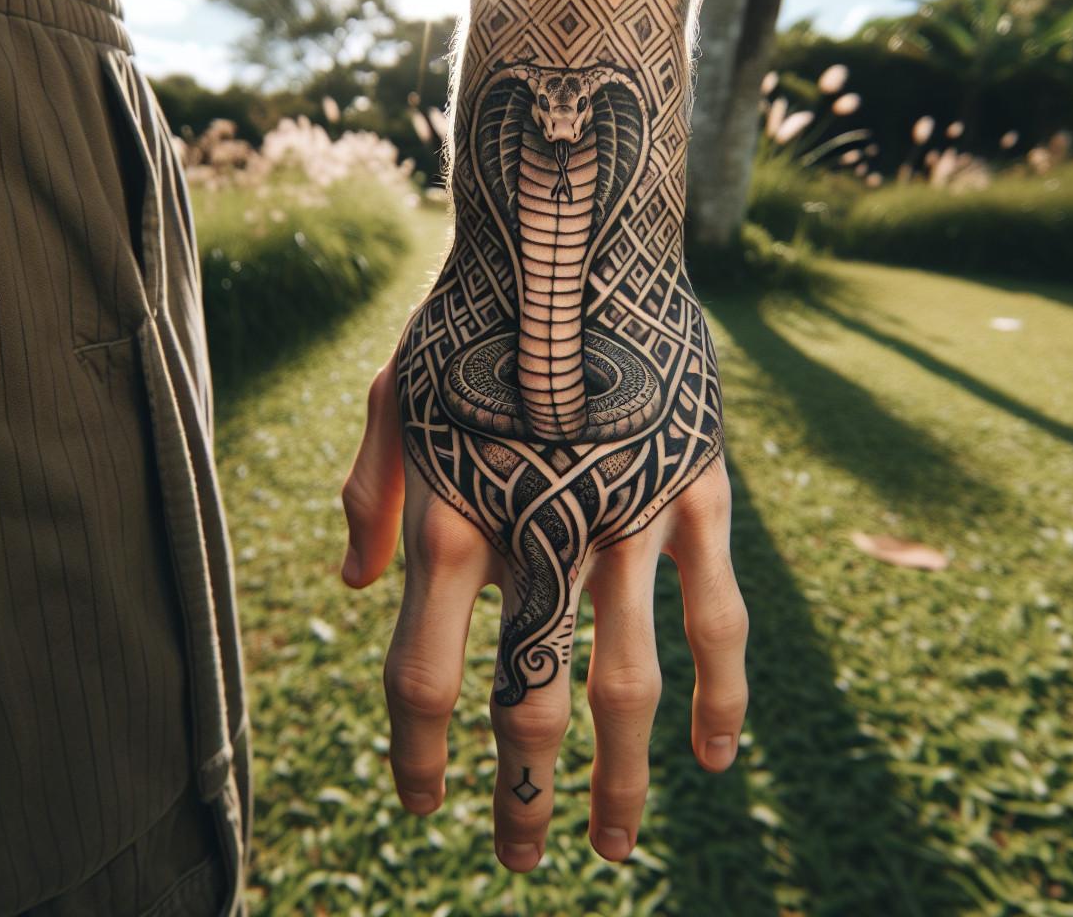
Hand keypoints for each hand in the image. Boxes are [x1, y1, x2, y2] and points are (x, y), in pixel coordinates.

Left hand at [340, 346, 745, 869]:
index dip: (421, 753)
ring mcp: (624, 517)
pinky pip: (714, 615)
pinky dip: (720, 695)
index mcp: (451, 515)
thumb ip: (370, 491)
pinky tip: (713, 757)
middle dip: (519, 793)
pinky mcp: (695, 491)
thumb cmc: (471, 308)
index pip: (427, 672)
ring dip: (620, 777)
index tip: (422, 805)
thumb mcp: (394, 388)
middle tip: (518, 858)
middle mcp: (537, 531)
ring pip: (626, 682)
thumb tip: (352, 585)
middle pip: (527, 699)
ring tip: (615, 847)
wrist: (576, 220)